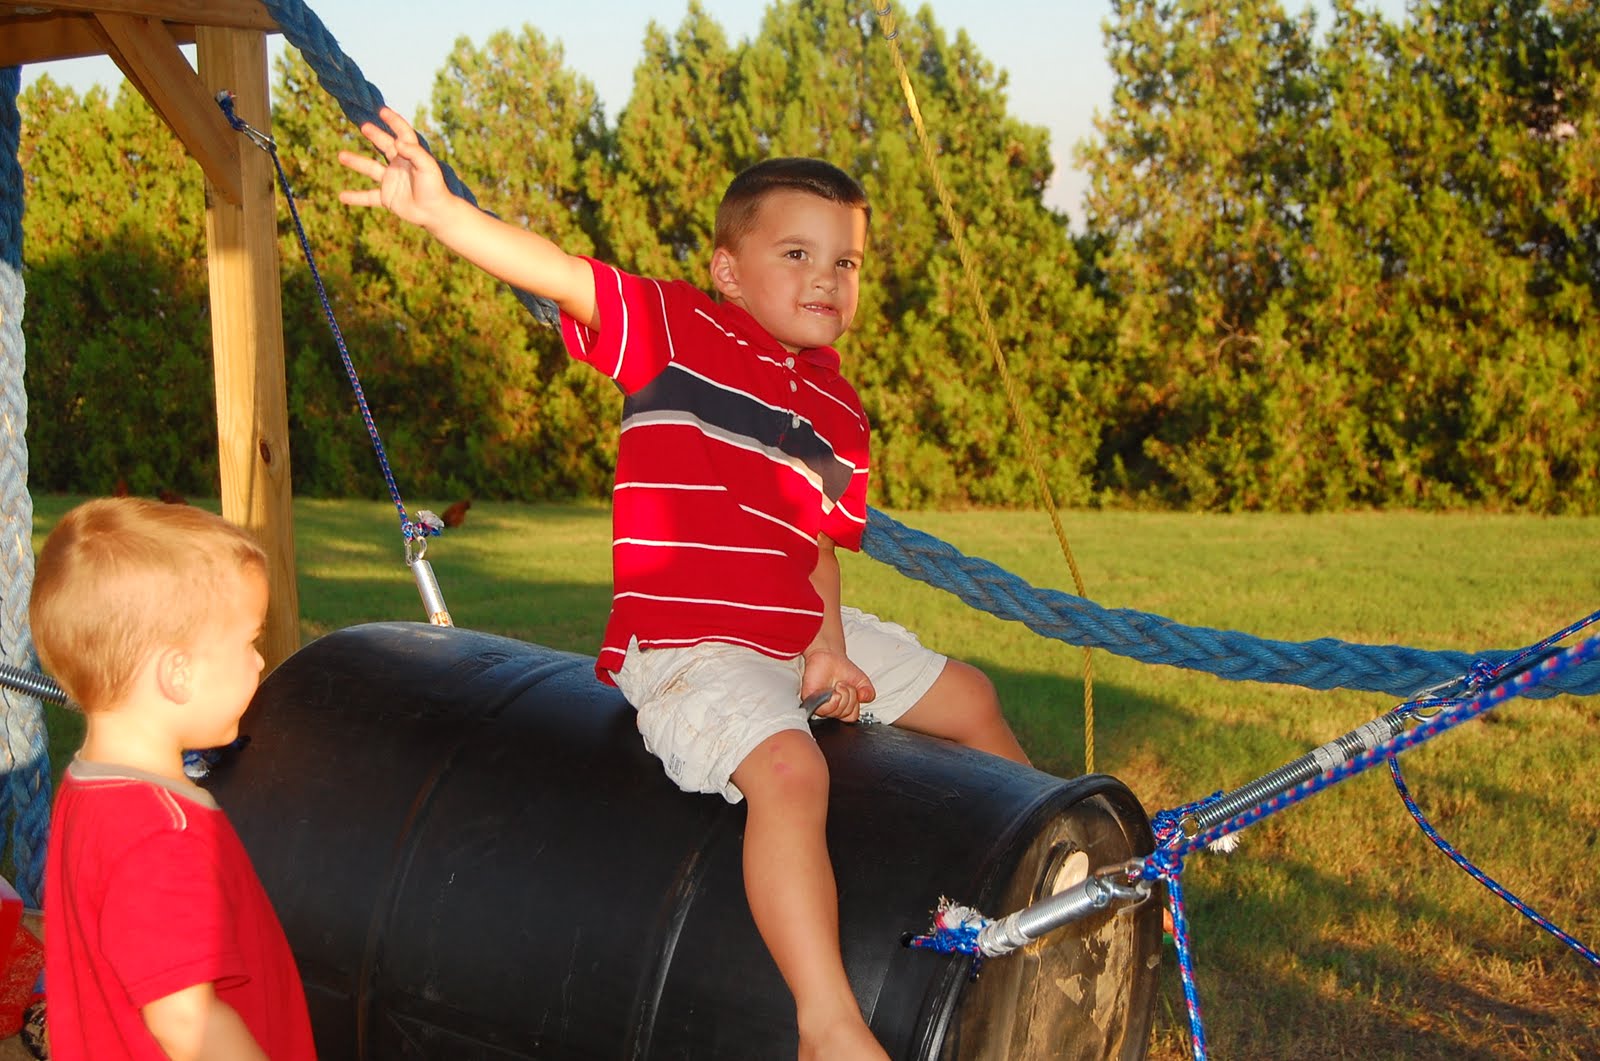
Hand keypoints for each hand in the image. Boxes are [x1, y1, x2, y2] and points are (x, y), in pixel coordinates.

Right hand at [337, 107, 452, 227]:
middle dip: (375, 135)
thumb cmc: (434, 189)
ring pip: (370, 168)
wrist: (435, 213)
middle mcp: (399, 165)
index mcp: (411, 155)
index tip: (383, 111)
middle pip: (384, 146)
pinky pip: (368, 197)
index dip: (394, 121)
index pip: (402, 133)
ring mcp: (391, 181)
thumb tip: (397, 142)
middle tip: (364, 126)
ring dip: (356, 162)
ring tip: (341, 156)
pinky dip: (355, 197)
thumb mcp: (428, 168)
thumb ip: (415, 153)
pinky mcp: (387, 197)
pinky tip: (342, 197)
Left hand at [801, 649, 874, 722]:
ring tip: (839, 685)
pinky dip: (832, 701)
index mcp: (842, 706)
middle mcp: (831, 707)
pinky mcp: (810, 699)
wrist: (828, 656)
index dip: (856, 706)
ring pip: (836, 713)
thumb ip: (869, 693)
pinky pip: (823, 710)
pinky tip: (832, 691)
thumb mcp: (862, 681)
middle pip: (845, 715)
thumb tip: (865, 698)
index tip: (855, 692)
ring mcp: (821, 704)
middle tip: (845, 685)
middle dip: (850, 698)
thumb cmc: (842, 669)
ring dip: (842, 697)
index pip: (851, 717)